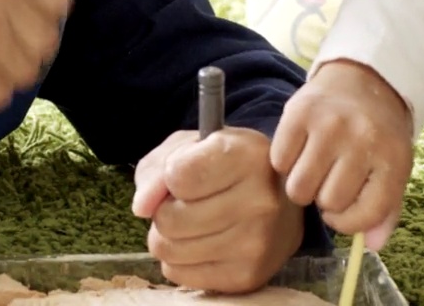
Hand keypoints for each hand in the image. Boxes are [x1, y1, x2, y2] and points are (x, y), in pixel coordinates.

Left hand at [131, 129, 303, 293]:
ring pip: (169, 249)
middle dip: (165, 210)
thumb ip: (158, 168)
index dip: (170, 176)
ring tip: (193, 223)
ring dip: (169, 236)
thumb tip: (141, 207)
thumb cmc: (229, 167)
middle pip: (169, 218)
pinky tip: (201, 243)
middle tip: (187, 203)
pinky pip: (179, 274)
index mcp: (246, 156)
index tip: (186, 174)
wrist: (282, 204)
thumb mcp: (192, 147)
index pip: (177, 176)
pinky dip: (179, 260)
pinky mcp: (247, 276)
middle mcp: (258, 201)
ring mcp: (255, 243)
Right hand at [270, 59, 413, 250]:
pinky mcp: (298, 113)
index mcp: (392, 159)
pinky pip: (279, 161)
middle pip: (327, 202)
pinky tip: (298, 151)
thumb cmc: (377, 135)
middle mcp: (362, 140)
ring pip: (299, 188)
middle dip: (324, 199)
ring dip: (302, 185)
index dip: (348, 223)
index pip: (366, 214)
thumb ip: (385, 210)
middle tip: (327, 181)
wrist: (362, 80)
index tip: (342, 212)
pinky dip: (284, 163)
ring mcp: (328, 125)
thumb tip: (370, 246)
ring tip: (311, 169)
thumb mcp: (393, 170)